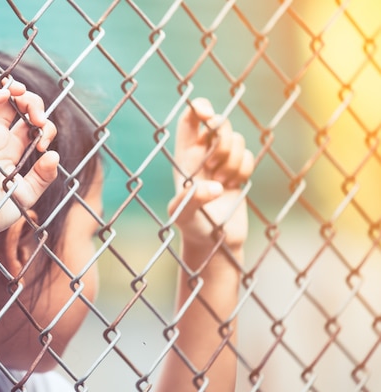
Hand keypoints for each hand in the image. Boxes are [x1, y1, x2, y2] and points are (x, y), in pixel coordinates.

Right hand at [0, 76, 58, 233]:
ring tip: (23, 93)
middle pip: (17, 105)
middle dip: (33, 104)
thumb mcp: (30, 192)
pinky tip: (5, 93)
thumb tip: (54, 155)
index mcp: (13, 149)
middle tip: (39, 119)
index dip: (44, 127)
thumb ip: (44, 175)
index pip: (31, 124)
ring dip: (13, 89)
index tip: (45, 145)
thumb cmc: (2, 210)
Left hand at [168, 98, 253, 248]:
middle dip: (222, 143)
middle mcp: (201, 154)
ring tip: (221, 185)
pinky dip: (244, 171)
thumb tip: (213, 188)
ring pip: (236, 139)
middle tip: (214, 170)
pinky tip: (233, 188)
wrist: (214, 242)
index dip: (198, 108)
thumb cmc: (192, 229)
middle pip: (218, 123)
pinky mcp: (238, 170)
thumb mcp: (184, 215)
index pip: (189, 120)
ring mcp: (221, 161)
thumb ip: (191, 200)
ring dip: (233, 162)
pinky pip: (248, 156)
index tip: (208, 115)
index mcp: (183, 156)